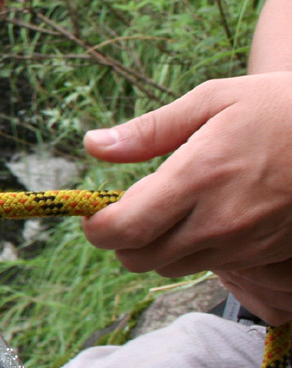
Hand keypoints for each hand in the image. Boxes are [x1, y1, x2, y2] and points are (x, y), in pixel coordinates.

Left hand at [82, 74, 291, 324]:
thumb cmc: (279, 108)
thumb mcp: (213, 99)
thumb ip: (149, 130)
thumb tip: (94, 145)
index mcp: (198, 176)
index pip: (124, 229)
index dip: (97, 227)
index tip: (94, 212)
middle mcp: (218, 219)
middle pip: (139, 258)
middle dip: (121, 238)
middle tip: (130, 208)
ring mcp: (243, 242)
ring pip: (170, 267)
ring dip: (155, 246)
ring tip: (169, 209)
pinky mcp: (263, 254)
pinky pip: (207, 266)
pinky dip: (191, 249)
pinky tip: (204, 216)